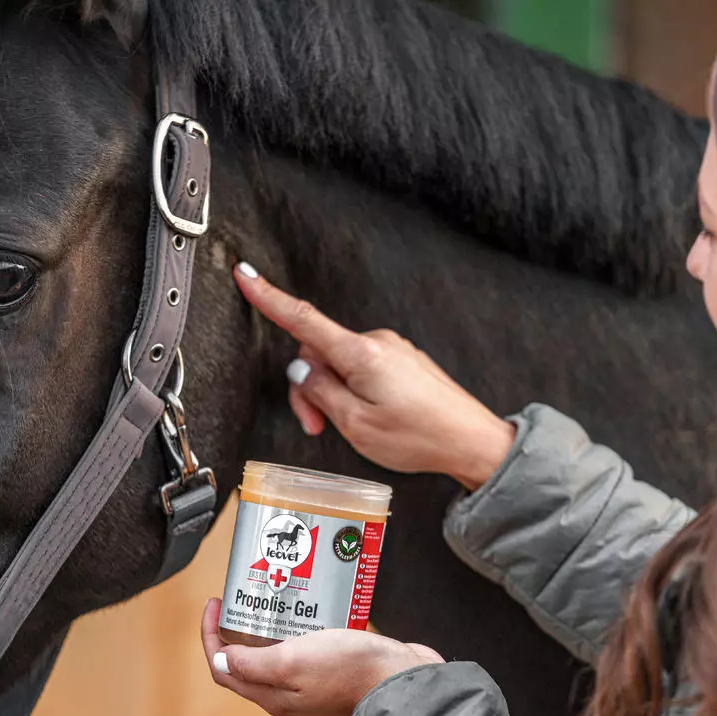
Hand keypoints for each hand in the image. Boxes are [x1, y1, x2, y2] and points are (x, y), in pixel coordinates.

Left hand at [201, 599, 443, 715]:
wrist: (402, 680)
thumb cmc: (349, 669)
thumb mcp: (292, 661)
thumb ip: (254, 663)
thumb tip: (221, 661)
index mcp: (273, 694)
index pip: (224, 668)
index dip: (211, 637)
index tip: (216, 603)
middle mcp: (289, 694)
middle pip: (248, 662)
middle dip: (238, 629)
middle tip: (245, 596)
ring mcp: (313, 684)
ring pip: (278, 654)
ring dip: (269, 627)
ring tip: (275, 596)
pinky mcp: (336, 672)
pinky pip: (306, 648)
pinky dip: (299, 628)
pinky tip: (309, 608)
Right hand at [235, 262, 515, 490]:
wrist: (470, 441)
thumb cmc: (420, 436)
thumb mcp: (355, 424)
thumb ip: (320, 392)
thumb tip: (300, 370)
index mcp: (360, 354)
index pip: (302, 319)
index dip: (269, 297)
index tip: (246, 274)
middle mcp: (377, 343)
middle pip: (317, 352)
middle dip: (310, 388)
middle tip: (318, 425)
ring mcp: (392, 349)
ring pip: (339, 363)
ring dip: (333, 393)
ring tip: (350, 426)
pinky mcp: (402, 360)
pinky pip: (362, 367)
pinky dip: (354, 391)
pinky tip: (371, 416)